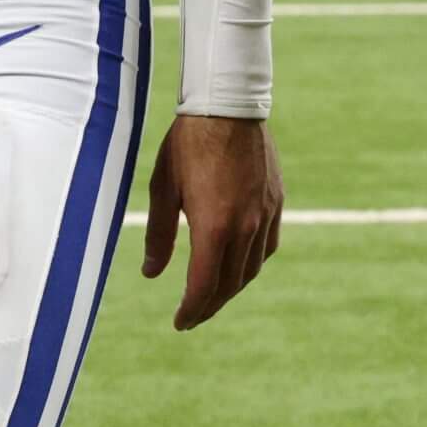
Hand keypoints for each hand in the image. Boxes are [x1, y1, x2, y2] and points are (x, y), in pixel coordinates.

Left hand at [140, 114, 283, 329]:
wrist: (228, 104)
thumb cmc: (188, 142)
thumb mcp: (163, 188)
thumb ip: (159, 235)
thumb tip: (151, 274)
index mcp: (213, 226)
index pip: (203, 286)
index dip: (191, 310)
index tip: (180, 322)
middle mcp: (244, 227)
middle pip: (229, 285)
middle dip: (209, 306)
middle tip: (192, 317)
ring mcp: (264, 215)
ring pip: (251, 269)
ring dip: (230, 288)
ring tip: (212, 295)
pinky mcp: (276, 202)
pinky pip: (268, 247)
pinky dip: (251, 264)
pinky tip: (239, 265)